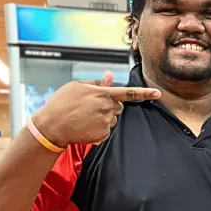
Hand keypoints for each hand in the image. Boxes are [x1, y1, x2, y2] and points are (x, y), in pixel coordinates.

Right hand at [30, 72, 160, 146]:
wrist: (51, 125)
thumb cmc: (61, 103)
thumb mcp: (77, 87)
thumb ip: (97, 83)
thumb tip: (111, 76)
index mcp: (102, 93)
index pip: (128, 93)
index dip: (144, 93)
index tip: (158, 93)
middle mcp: (107, 107)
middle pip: (118, 107)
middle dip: (109, 106)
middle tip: (89, 107)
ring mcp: (106, 122)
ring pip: (111, 119)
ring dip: (102, 118)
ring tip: (84, 117)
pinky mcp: (103, 134)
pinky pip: (106, 130)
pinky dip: (98, 129)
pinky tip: (85, 126)